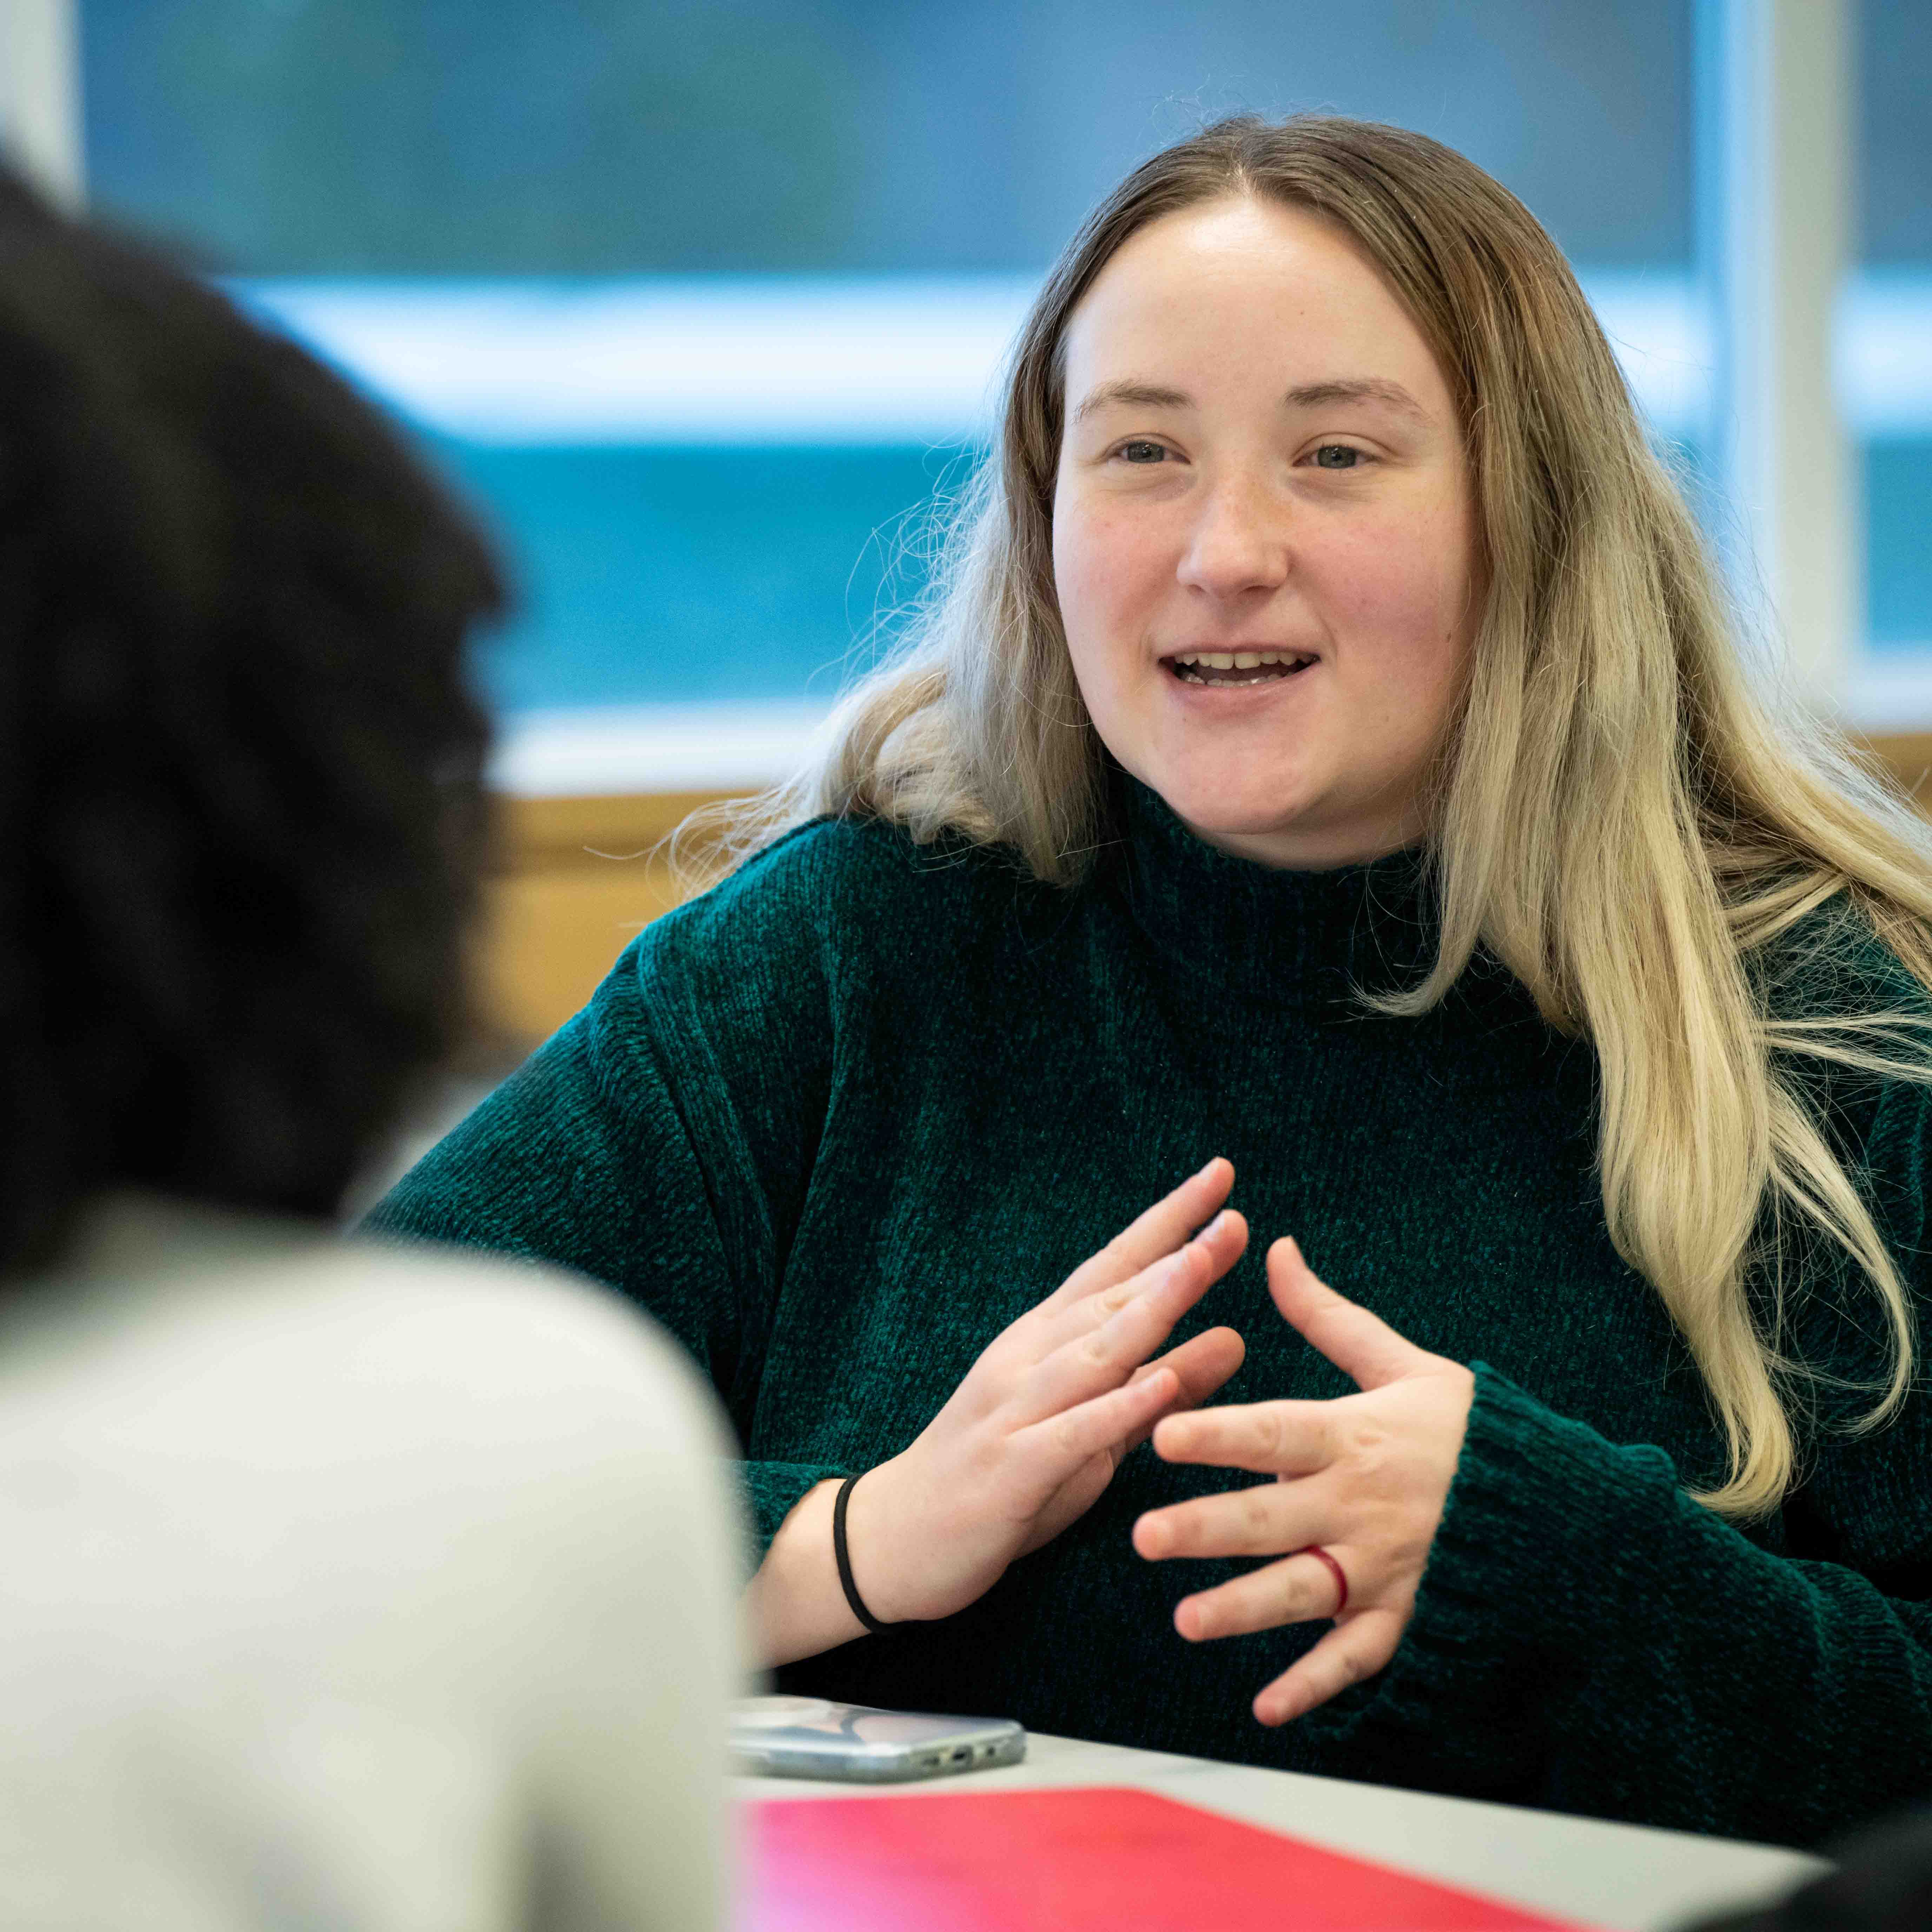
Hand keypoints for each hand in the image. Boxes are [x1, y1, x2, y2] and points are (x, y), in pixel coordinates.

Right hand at [848, 1159, 1248, 1624]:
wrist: (895, 1538)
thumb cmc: (1004, 1477)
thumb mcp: (1096, 1430)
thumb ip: (1161, 1385)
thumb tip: (1237, 1336)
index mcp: (1047, 1341)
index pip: (1115, 1266)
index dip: (1169, 1222)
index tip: (1220, 1176)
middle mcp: (1028, 1359)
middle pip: (1110, 1296)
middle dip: (1174, 1254)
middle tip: (1235, 1216)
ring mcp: (1014, 1409)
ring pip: (1091, 1351)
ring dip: (1148, 1308)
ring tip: (1200, 1266)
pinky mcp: (1010, 1469)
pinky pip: (1071, 1434)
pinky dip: (1116, 1408)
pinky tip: (1161, 1385)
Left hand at [1131, 1236, 1473, 1725]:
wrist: (1556, 1501)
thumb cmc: (1466, 1426)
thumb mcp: (1402, 1362)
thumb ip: (1328, 1316)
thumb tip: (1276, 1249)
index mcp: (1352, 1437)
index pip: (1274, 1434)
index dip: (1218, 1432)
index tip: (1162, 1432)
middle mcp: (1359, 1505)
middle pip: (1270, 1518)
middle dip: (1205, 1529)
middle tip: (1143, 1536)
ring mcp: (1381, 1567)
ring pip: (1301, 1592)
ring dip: (1242, 1610)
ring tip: (1185, 1621)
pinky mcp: (1403, 1616)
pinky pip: (1354, 1658)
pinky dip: (1313, 1686)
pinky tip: (1266, 1709)